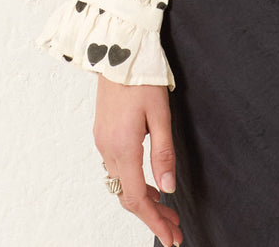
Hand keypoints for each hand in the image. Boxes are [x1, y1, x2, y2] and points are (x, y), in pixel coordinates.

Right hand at [94, 75, 182, 244]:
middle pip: (128, 197)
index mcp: (123, 147)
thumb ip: (164, 152)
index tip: (171, 238)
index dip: (154, 221)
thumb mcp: (160, 113)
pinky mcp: (103, 134)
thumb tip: (168, 188)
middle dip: (152, 216)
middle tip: (175, 229)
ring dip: (143, 200)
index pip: (137, 198)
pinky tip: (149, 182)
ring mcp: (103, 142)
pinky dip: (134, 183)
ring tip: (167, 209)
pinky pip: (117, 169)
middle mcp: (108, 149)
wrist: (118, 50)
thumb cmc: (142, 77)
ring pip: (121, 185)